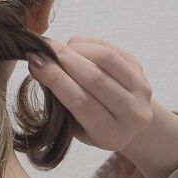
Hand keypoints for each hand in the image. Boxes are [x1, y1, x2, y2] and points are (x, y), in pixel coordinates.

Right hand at [27, 36, 154, 152]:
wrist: (127, 122)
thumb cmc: (92, 125)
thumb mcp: (74, 126)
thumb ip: (60, 101)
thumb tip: (41, 64)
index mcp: (110, 135)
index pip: (80, 102)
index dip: (56, 79)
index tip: (35, 62)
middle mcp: (132, 114)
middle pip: (94, 78)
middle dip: (64, 59)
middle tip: (42, 49)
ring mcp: (142, 90)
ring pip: (106, 58)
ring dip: (77, 48)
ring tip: (59, 48)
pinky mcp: (142, 70)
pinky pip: (113, 48)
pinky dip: (89, 43)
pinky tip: (74, 45)